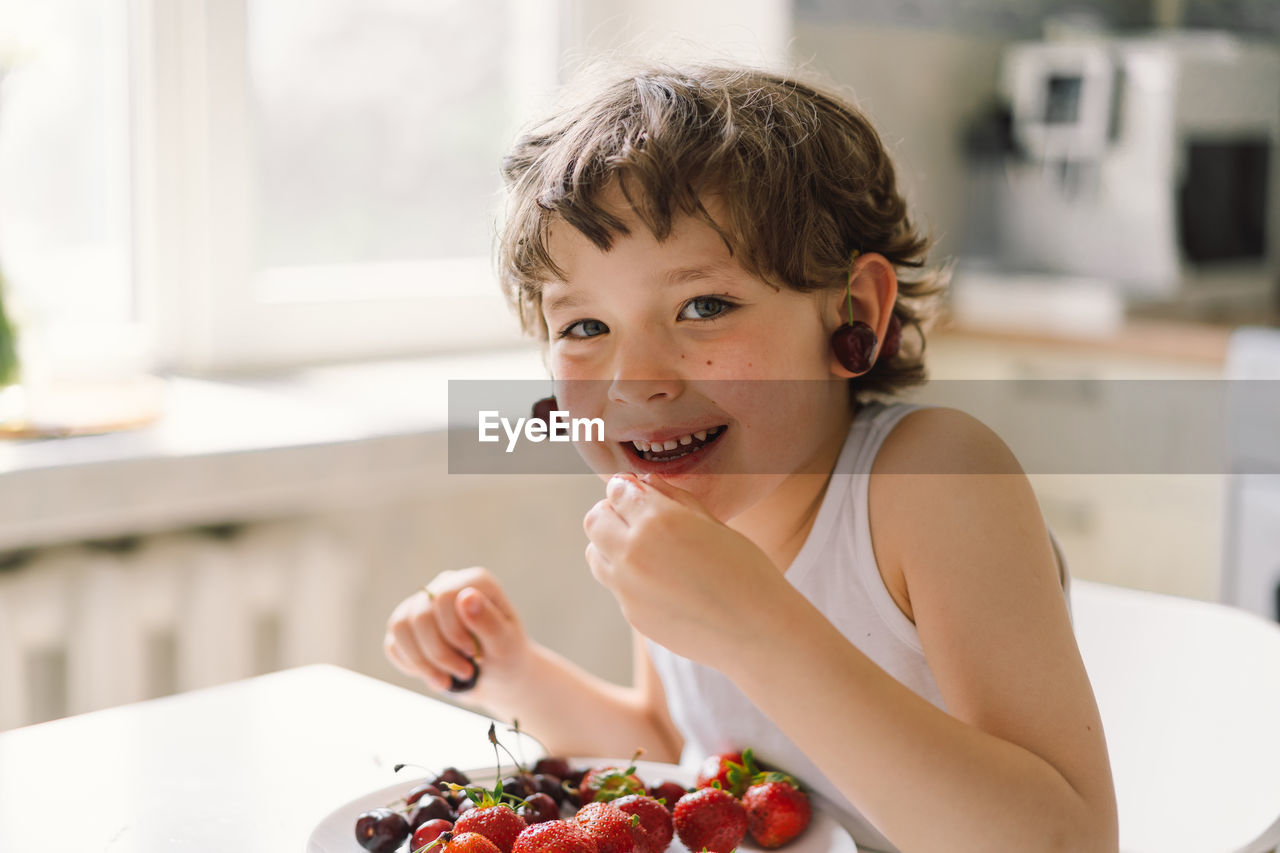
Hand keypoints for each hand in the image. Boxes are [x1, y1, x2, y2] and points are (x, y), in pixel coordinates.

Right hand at [384, 566, 529, 699]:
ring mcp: (424, 605)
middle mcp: (446, 585)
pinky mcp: (409, 627)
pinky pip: (393, 644)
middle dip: (439, 653)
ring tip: (446, 680)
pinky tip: (436, 674)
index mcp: (474, 582)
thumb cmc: (507, 657)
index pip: (444, 597)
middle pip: (420, 616)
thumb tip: (465, 596)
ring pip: (400, 626)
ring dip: (422, 662)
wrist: (498, 678)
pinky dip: (412, 666)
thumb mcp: (505, 645)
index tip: (472, 654)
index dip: (453, 631)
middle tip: (465, 673)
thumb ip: (488, 621)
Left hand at [583, 474, 789, 665]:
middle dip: (611, 512)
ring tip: (643, 548)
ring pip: (595, 553)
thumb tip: (646, 483)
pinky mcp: (632, 615)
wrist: (756, 632)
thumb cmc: (746, 571)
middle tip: (634, 516)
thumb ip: (674, 499)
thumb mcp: (715, 523)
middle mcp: (634, 552)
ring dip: (610, 544)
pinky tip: (661, 580)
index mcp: (658, 521)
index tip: (637, 491)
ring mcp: (628, 588)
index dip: (626, 487)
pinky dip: (626, 575)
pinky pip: (615, 585)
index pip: (617, 491)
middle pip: (595, 520)